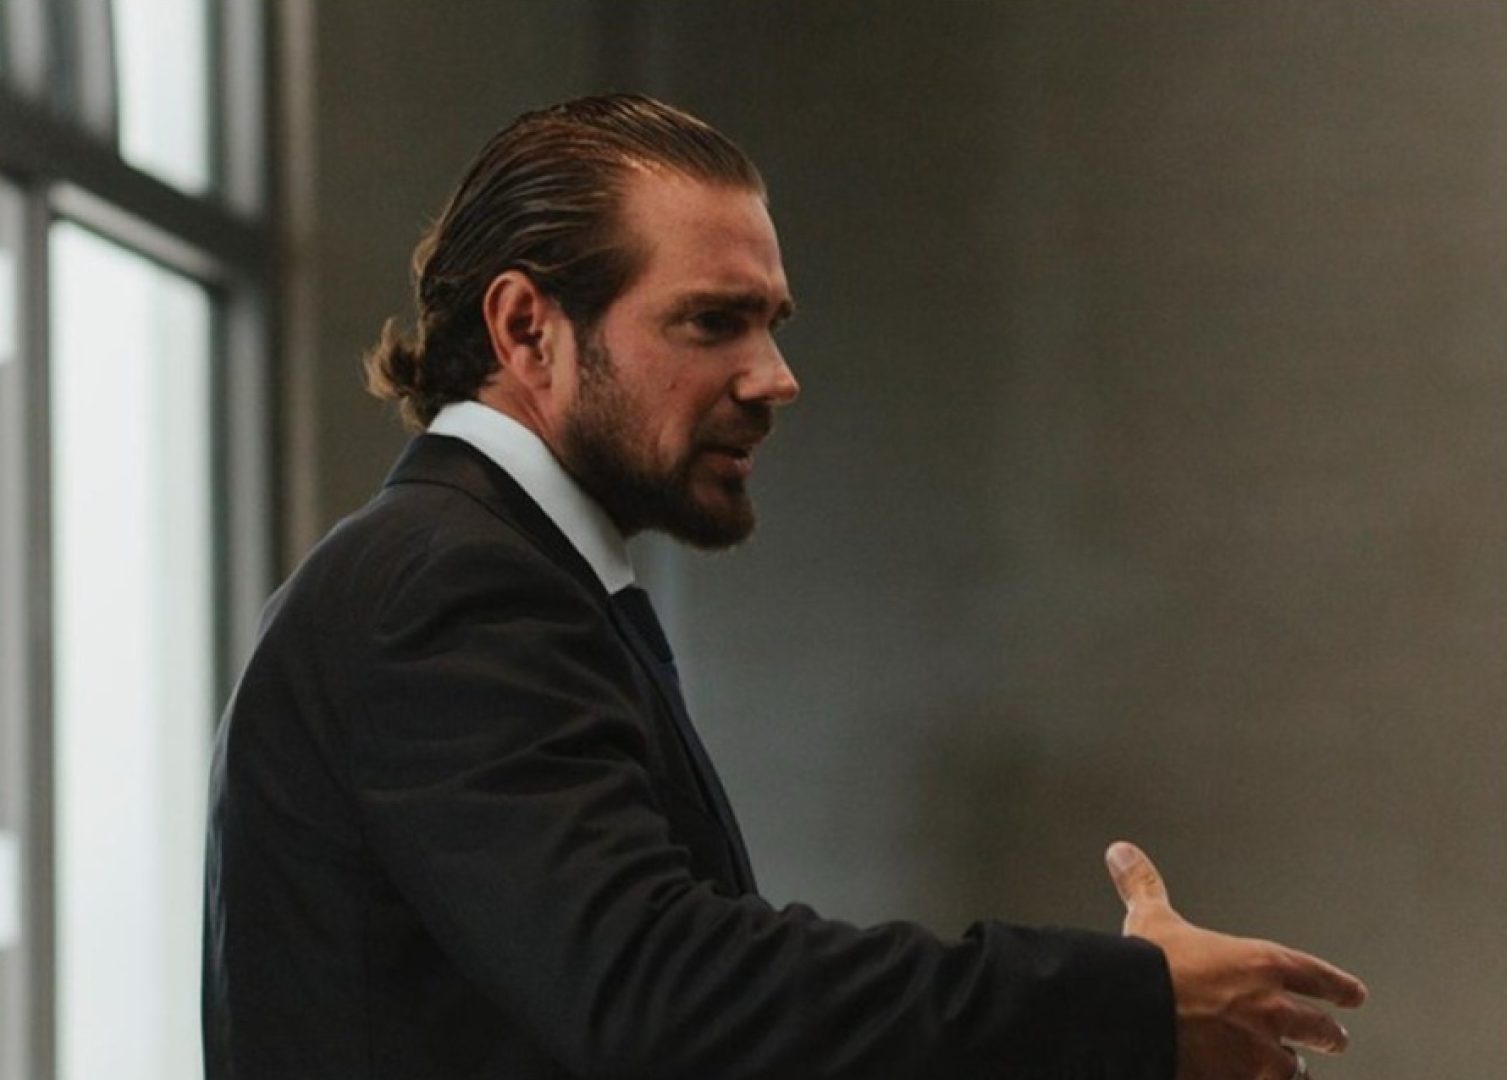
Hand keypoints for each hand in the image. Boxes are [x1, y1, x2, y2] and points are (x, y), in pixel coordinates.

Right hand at [1106, 841, 1367, 1079]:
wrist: (1134, 1012)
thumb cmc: (1151, 965)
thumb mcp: (1152, 919)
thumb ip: (1144, 885)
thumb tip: (1122, 852)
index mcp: (1262, 964)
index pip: (1318, 976)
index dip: (1339, 986)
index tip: (1354, 995)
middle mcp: (1272, 1010)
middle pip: (1322, 1030)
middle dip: (1329, 1035)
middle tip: (1334, 1039)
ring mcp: (1259, 1053)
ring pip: (1294, 1068)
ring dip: (1290, 1066)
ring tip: (1288, 1069)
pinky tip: (1252, 1079)